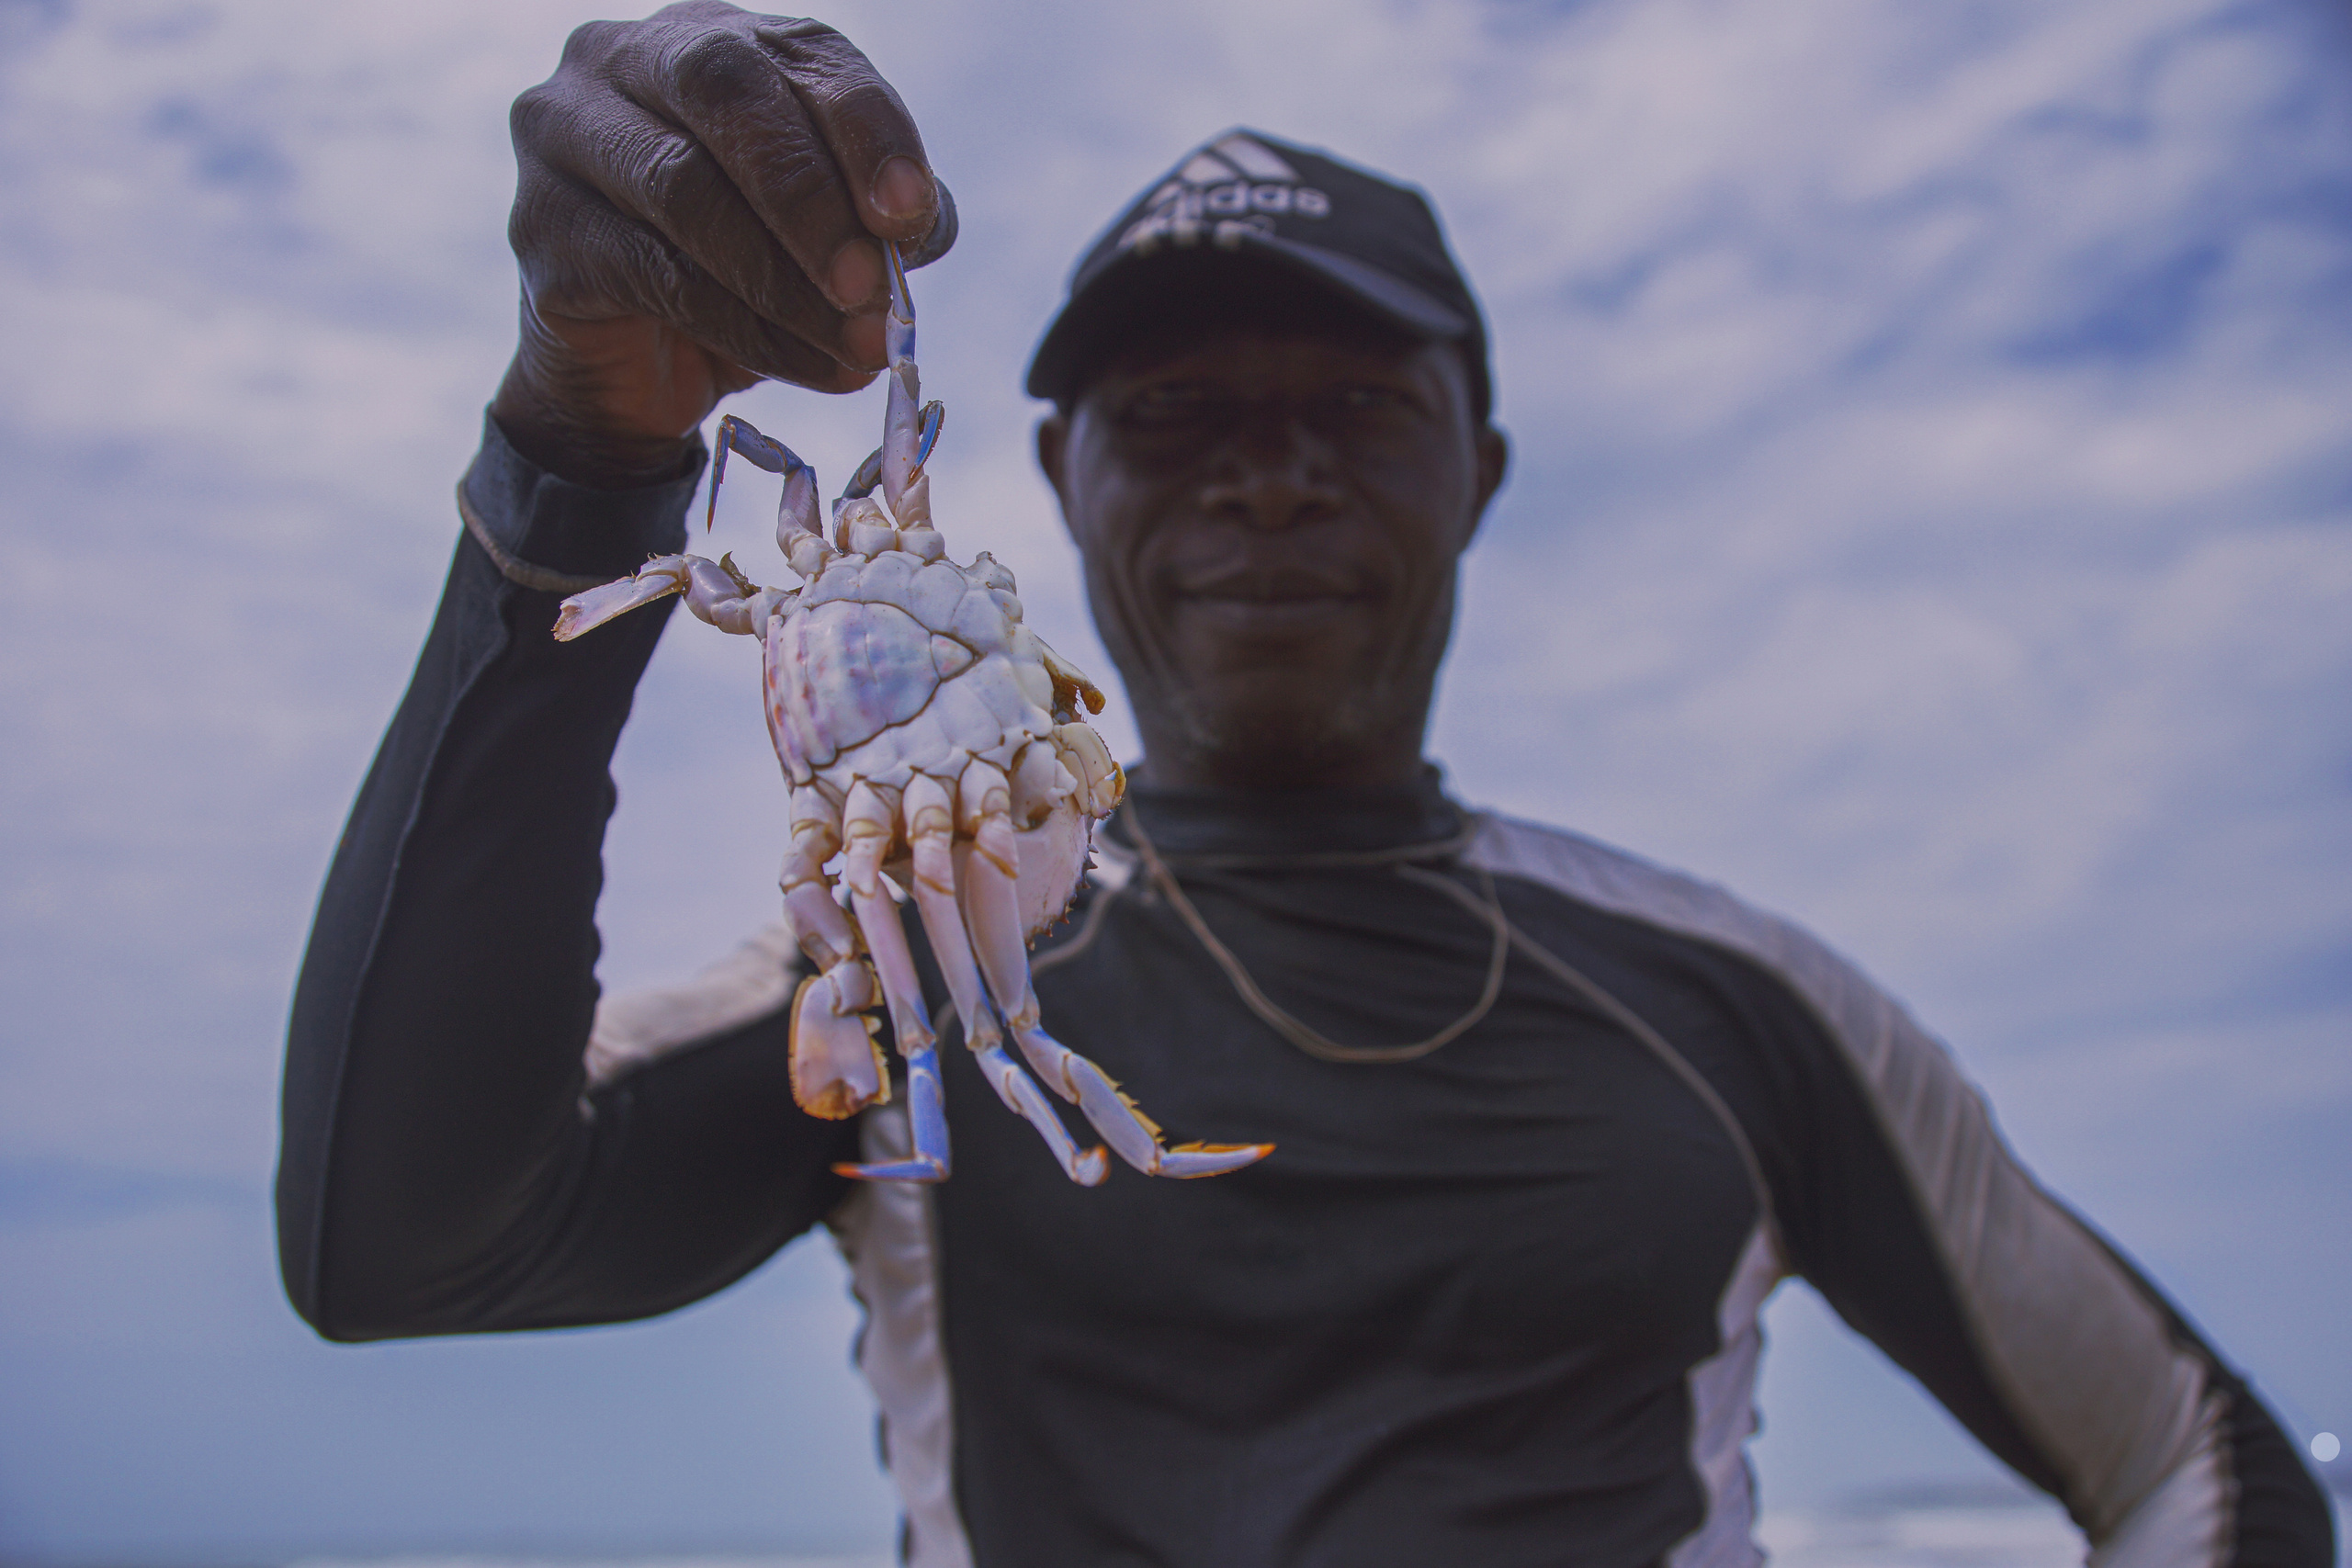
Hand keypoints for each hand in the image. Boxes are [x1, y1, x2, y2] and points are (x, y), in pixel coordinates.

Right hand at [490, 2, 953, 484]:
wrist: (640, 368)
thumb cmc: (747, 275)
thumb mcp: (835, 236)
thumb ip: (881, 219)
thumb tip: (914, 229)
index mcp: (718, 38)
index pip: (803, 54)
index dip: (868, 131)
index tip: (911, 213)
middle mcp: (626, 57)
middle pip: (726, 93)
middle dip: (813, 201)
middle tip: (872, 287)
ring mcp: (565, 133)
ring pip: (686, 189)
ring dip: (786, 282)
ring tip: (856, 345)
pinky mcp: (540, 226)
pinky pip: (654, 275)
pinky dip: (746, 329)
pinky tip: (807, 367)